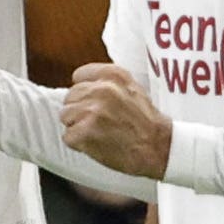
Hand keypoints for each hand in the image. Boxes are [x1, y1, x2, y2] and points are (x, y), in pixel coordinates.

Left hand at [59, 63, 171, 177]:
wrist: (157, 147)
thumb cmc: (145, 121)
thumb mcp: (132, 88)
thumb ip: (107, 83)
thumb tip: (81, 85)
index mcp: (112, 75)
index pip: (78, 77)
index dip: (84, 93)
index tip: (94, 104)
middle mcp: (101, 89)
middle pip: (69, 97)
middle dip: (80, 111)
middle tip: (99, 123)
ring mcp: (91, 111)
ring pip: (65, 116)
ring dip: (77, 127)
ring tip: (98, 133)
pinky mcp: (84, 133)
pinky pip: (68, 137)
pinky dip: (79, 144)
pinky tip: (96, 144)